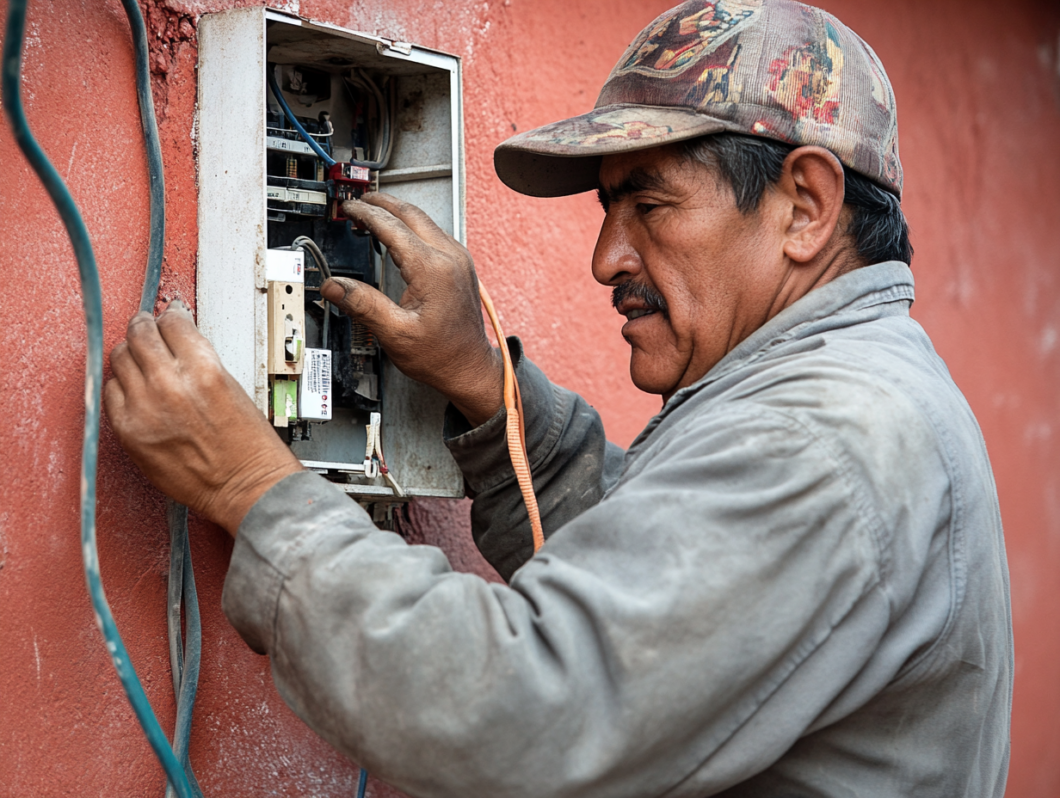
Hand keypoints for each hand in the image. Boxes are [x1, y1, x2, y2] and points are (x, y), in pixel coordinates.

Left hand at [104, 302, 302, 534]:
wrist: (243, 485)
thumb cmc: (247, 445)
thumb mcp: (232, 387)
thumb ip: (199, 361)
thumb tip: (176, 344)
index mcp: (204, 370)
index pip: (172, 323)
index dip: (169, 317)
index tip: (168, 318)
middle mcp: (170, 385)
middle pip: (140, 334)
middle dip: (144, 327)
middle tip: (146, 327)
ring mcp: (145, 408)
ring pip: (120, 359)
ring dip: (130, 354)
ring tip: (139, 358)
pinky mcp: (129, 431)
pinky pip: (110, 393)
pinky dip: (120, 385)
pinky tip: (134, 388)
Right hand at [320, 193, 503, 426]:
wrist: (469, 367)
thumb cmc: (441, 355)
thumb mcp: (395, 334)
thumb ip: (363, 305)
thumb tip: (334, 286)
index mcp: (433, 269)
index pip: (392, 227)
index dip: (366, 213)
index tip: (348, 208)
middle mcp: (450, 258)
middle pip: (411, 213)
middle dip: (382, 203)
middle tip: (358, 201)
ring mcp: (458, 260)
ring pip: (424, 220)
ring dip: (397, 212)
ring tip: (372, 213)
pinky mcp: (460, 266)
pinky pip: (433, 233)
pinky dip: (411, 226)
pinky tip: (397, 233)